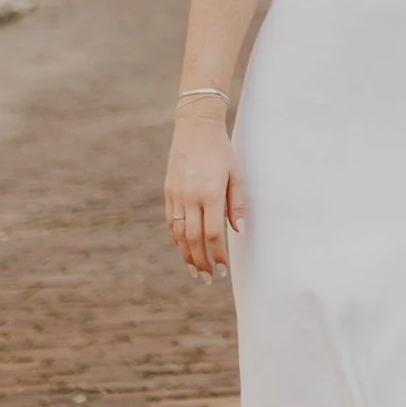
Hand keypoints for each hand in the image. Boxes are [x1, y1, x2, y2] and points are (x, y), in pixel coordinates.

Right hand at [165, 103, 238, 276]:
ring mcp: (176, 194)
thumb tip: (237, 231)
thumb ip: (237, 203)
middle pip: (194, 239)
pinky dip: (177, 239)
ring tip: (196, 271)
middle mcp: (190, 196)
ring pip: (179, 233)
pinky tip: (184, 249)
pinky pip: (171, 221)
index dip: (218, 255)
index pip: (213, 234)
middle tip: (210, 278)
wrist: (195, 128)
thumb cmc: (222, 151)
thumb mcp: (236, 173)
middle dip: (202, 262)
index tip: (224, 269)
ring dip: (187, 255)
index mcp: (210, 193)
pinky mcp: (168, 191)